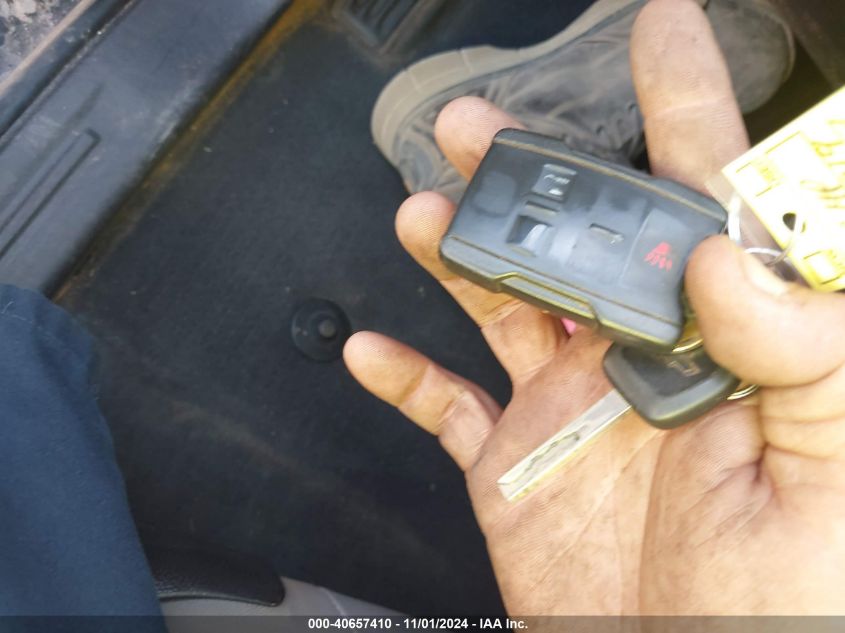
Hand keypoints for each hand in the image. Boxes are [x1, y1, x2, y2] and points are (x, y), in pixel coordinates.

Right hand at [344, 0, 844, 614]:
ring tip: (421, 215)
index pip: (702, 209)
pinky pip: (442, 408)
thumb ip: (806, 351)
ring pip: (497, 303)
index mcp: (719, 348)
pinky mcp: (510, 461)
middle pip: (573, 241)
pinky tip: (370, 352)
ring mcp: (565, 406)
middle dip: (526, 175)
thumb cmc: (788, 601)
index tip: (665, 31)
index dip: (687, 109)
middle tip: (476, 130)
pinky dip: (401, 380)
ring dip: (454, 254)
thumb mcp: (835, 475)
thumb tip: (724, 262)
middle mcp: (634, 360)